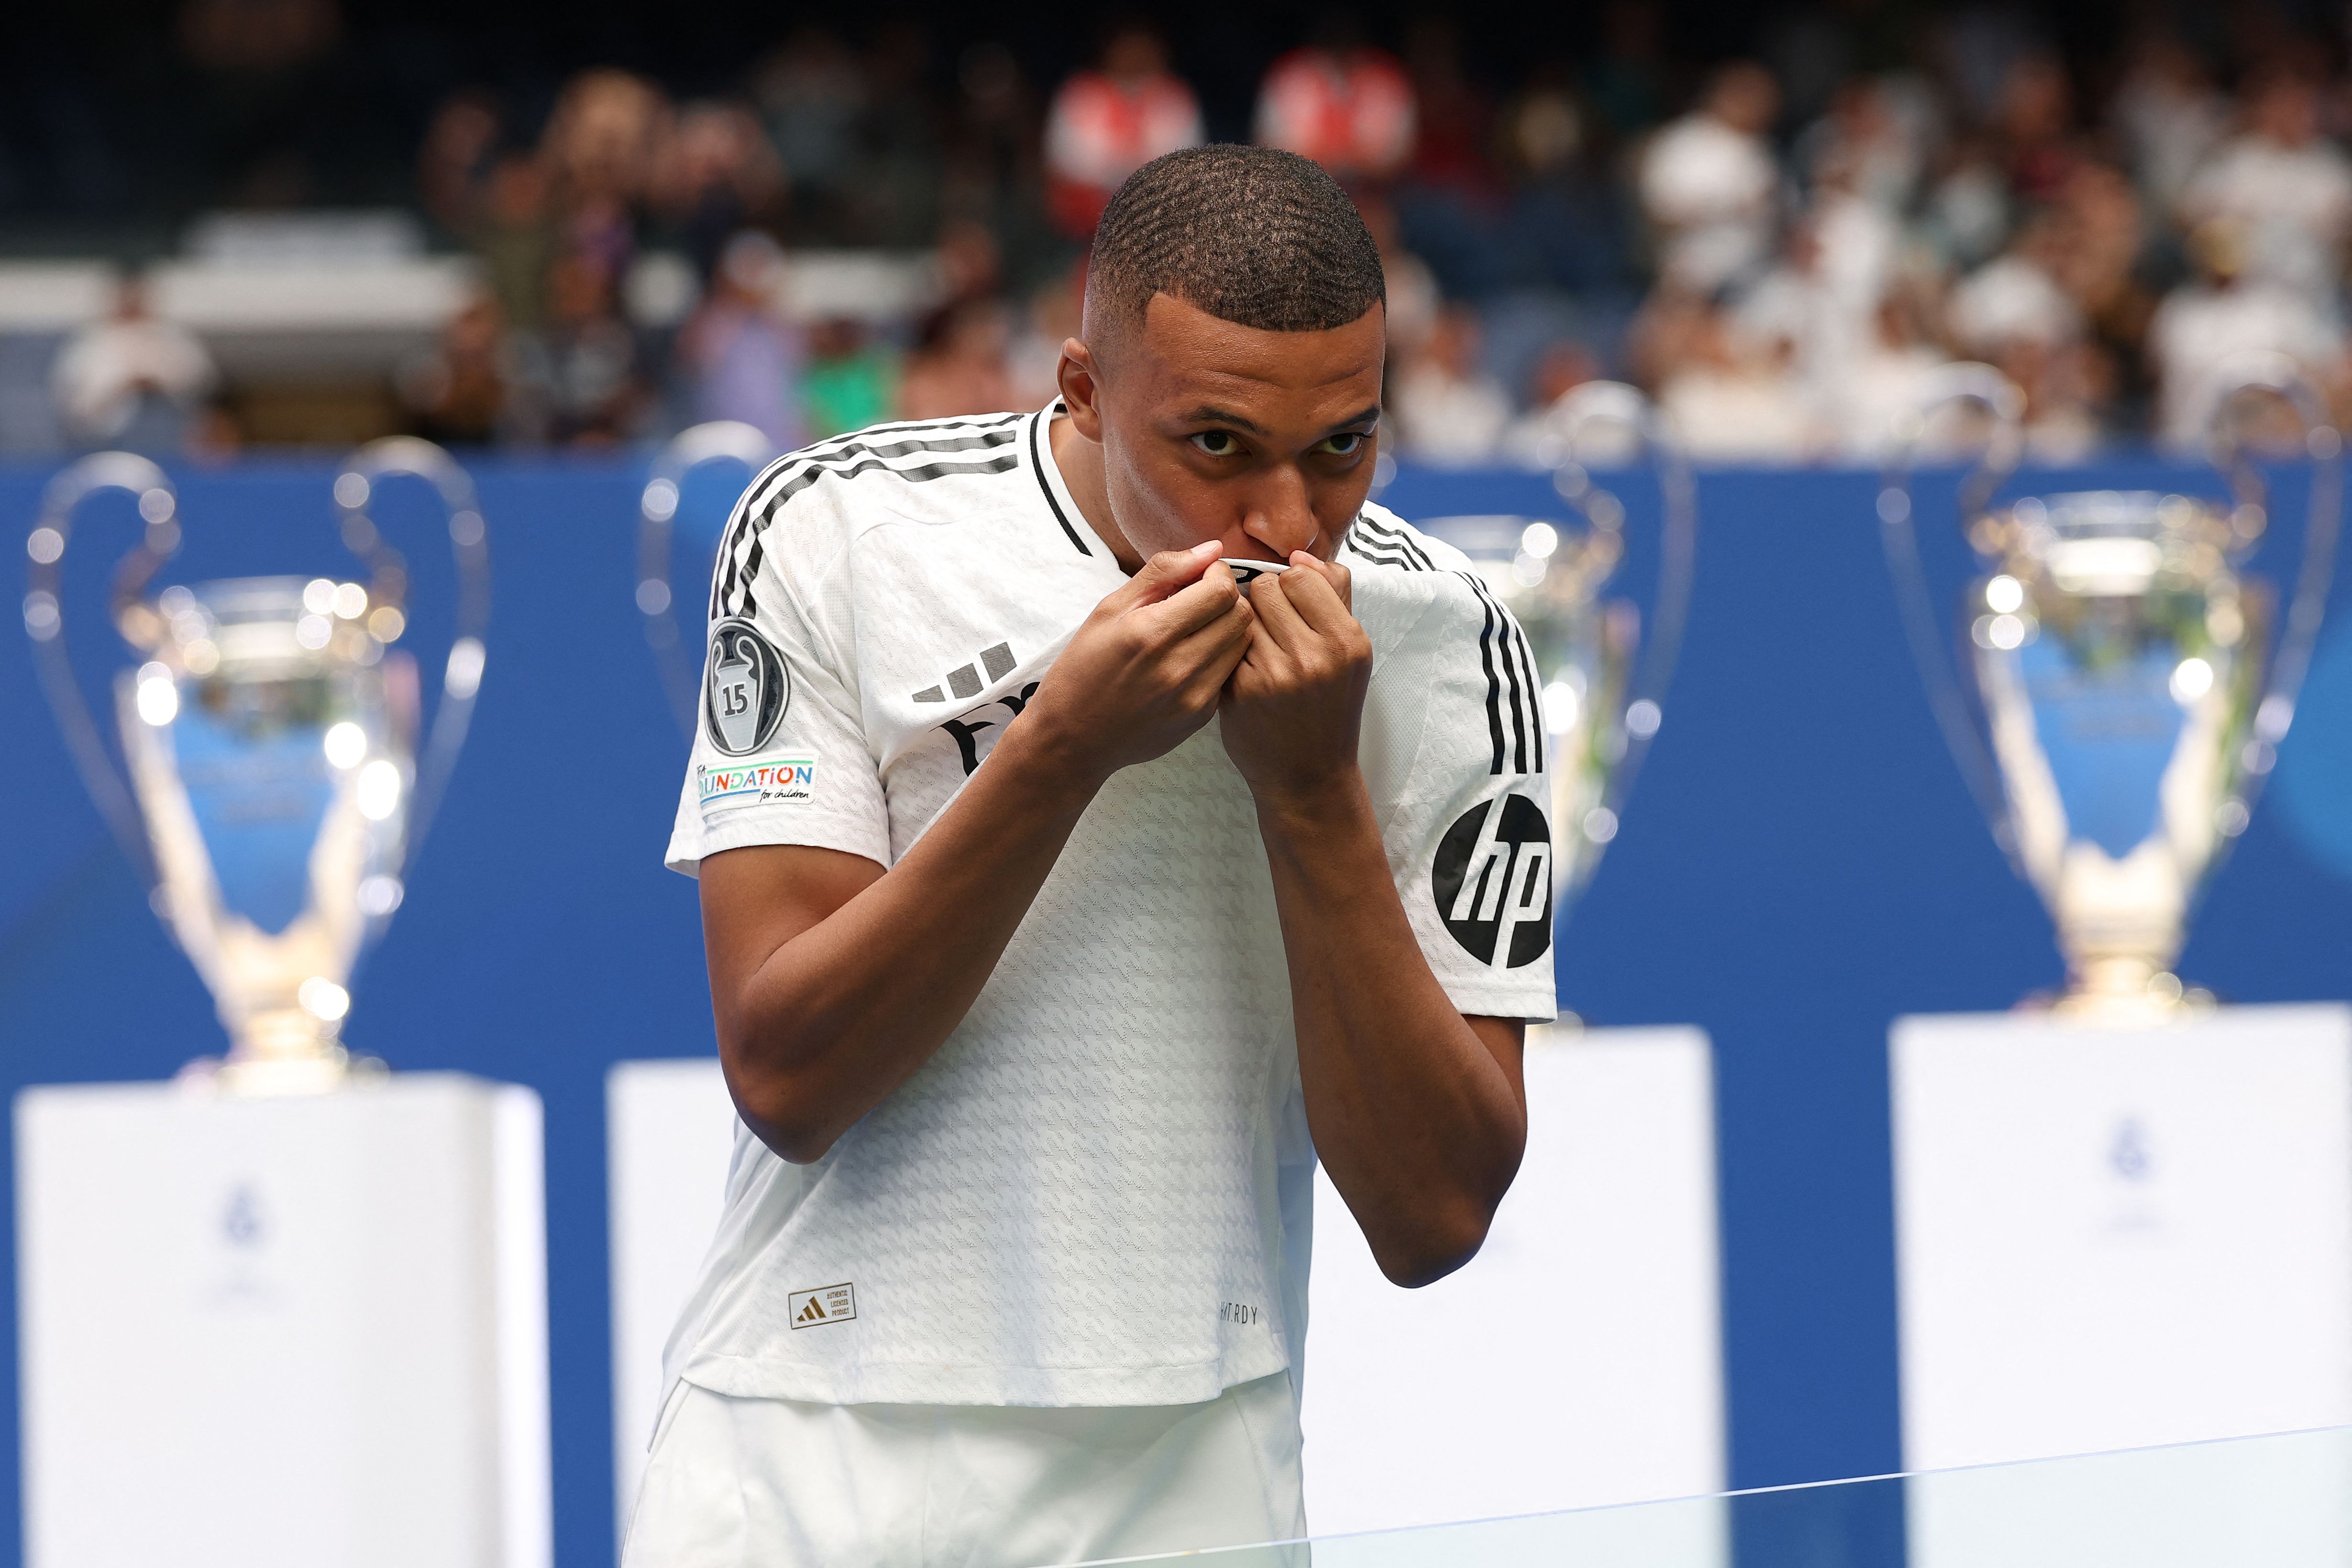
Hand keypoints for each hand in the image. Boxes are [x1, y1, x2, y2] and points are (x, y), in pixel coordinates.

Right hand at [1019, 540, 1255, 783]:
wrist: (1072, 738)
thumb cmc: (1083, 667)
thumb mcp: (1109, 609)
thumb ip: (1162, 573)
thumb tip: (1211, 549)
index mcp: (1150, 632)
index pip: (1220, 590)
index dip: (1217, 574)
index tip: (1200, 576)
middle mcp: (1178, 666)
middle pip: (1240, 615)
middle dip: (1227, 598)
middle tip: (1201, 599)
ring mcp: (1193, 696)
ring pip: (1242, 644)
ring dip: (1227, 626)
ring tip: (1197, 627)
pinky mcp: (1200, 717)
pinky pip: (1229, 672)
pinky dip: (1219, 657)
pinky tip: (1191, 658)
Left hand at [1220, 552, 1372, 808]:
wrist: (1308, 776)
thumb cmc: (1329, 706)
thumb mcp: (1350, 652)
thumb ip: (1334, 595)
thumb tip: (1300, 554)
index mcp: (1347, 641)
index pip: (1302, 575)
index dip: (1291, 586)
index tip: (1294, 608)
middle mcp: (1315, 656)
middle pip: (1267, 587)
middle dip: (1265, 602)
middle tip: (1274, 631)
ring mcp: (1276, 674)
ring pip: (1242, 612)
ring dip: (1246, 623)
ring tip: (1261, 650)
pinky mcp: (1242, 690)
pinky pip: (1227, 642)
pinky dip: (1233, 651)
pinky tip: (1247, 671)